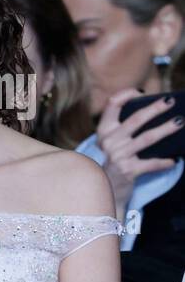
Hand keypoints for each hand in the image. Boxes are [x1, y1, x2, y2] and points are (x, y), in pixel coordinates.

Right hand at [95, 89, 182, 220]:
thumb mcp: (113, 143)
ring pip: (147, 138)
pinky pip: (151, 163)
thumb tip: (154, 112)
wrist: (106, 189)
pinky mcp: (128, 170)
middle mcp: (108, 142)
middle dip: (155, 108)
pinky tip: (175, 159)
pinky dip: (164, 162)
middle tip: (170, 101)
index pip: (112, 105)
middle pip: (135, 119)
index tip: (140, 91)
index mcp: (104, 131)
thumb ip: (125, 128)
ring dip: (166, 129)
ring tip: (179, 123)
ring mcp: (118, 156)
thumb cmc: (114, 161)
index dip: (125, 95)